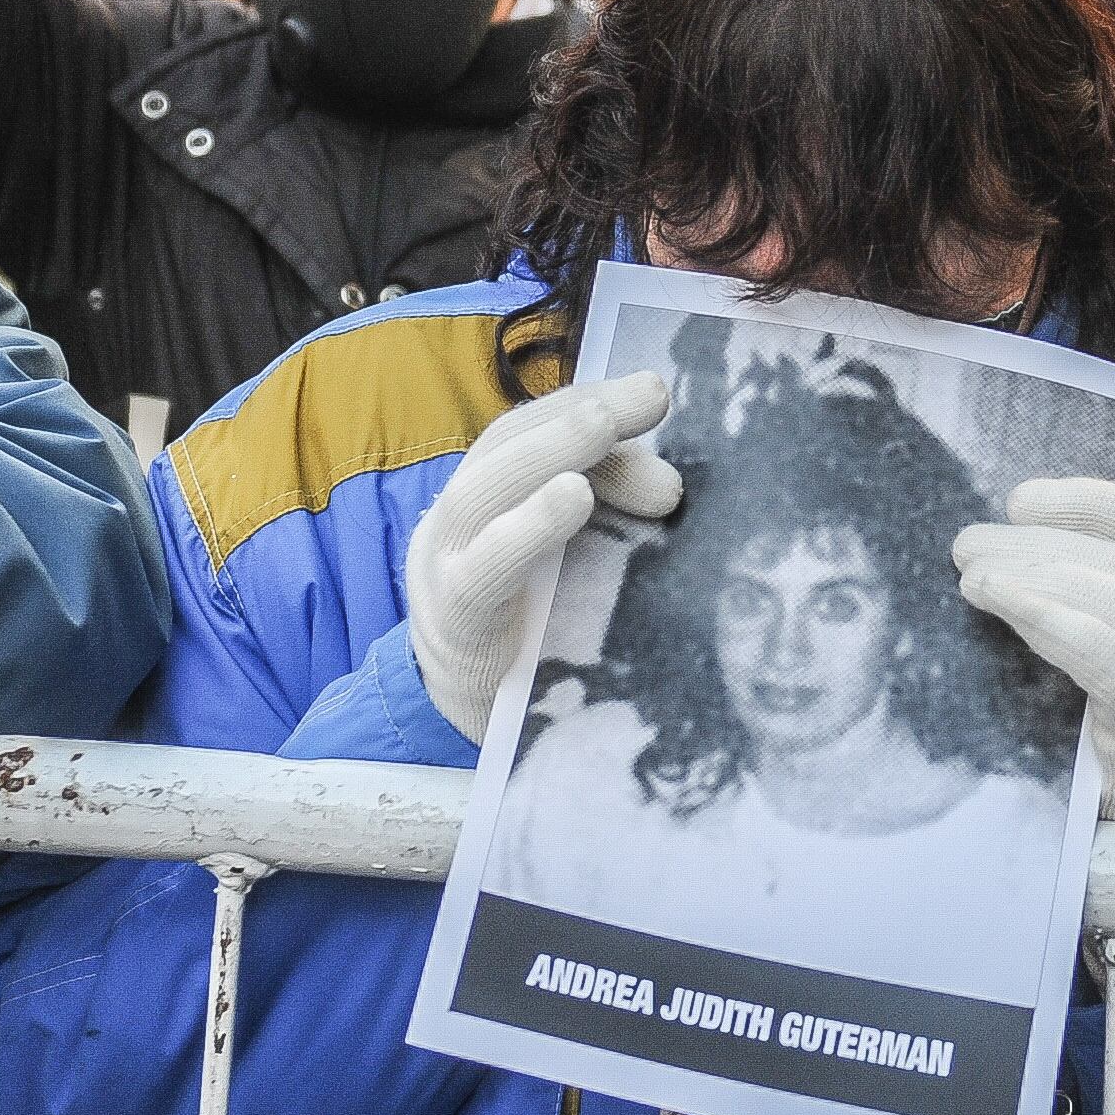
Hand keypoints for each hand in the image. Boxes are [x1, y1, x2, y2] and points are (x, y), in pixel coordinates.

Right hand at [402, 371, 680, 738]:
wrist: (471, 723)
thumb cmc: (528, 635)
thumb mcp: (569, 563)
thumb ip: (608, 516)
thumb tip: (670, 488)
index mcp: (482, 500)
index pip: (524, 433)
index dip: (582, 402)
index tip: (650, 391)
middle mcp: (453, 524)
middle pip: (503, 449)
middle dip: (576, 415)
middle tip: (651, 396)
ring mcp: (443, 572)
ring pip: (483, 495)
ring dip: (549, 451)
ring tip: (604, 427)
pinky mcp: (455, 627)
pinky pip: (483, 571)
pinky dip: (527, 527)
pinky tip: (571, 498)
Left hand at [953, 479, 1114, 826]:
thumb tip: (1025, 544)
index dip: (1085, 502)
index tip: (1022, 501)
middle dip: (1035, 543)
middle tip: (968, 542)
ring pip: (1105, 592)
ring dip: (1026, 572)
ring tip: (970, 572)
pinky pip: (1091, 641)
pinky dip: (1036, 611)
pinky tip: (994, 598)